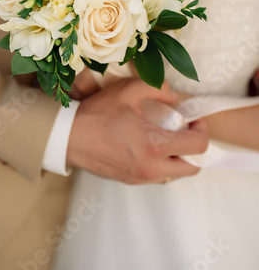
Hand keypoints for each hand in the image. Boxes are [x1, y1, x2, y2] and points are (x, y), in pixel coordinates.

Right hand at [67, 78, 207, 183]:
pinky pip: (156, 176)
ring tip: (165, 140)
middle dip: (193, 150)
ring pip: (174, 175)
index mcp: (154, 145)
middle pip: (192, 168)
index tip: (194, 121)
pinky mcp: (129, 181)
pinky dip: (160, 164)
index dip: (202, 131)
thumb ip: (157, 88)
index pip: (197, 147)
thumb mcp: (128, 91)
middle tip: (184, 132)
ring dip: (177, 159)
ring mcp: (140, 177)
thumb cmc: (97, 114)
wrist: (68, 137)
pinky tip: (147, 147)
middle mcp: (150, 167)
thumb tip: (173, 97)